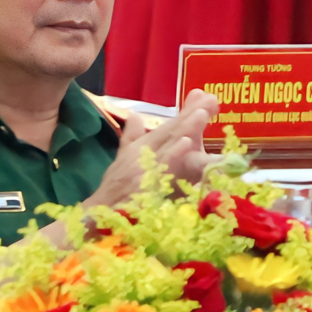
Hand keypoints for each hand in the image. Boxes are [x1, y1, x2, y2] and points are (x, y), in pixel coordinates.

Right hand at [85, 88, 222, 208]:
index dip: (186, 112)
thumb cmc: (115, 186)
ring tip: (202, 114)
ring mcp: (144, 167)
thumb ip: (132, 136)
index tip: (206, 98)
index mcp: (142, 146)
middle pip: (171, 131)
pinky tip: (187, 143)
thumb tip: (136, 115)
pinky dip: (174, 155)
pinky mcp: (145, 184)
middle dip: (191, 115)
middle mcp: (143, 152)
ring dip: (186, 128)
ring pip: (169, 145)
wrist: (100, 213)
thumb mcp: (123, 158)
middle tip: (210, 99)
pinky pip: (163, 169)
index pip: (168, 127)